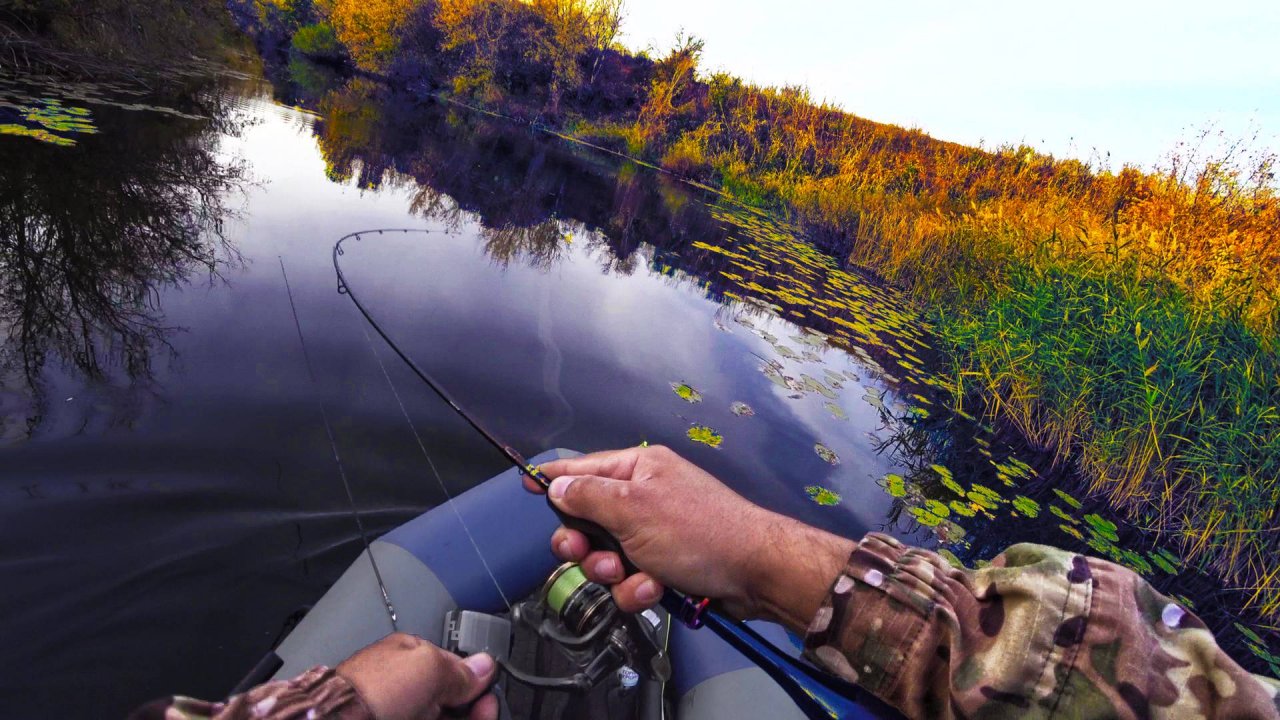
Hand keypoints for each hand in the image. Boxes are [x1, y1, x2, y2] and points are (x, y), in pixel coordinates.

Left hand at [336, 633, 498, 719]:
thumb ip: (460, 670)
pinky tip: (468, 719)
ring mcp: (405, 711)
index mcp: (409, 655)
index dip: (475, 678)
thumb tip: (485, 666)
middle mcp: (407, 686)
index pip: (453, 665)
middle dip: (474, 702)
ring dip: (469, 716)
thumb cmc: (374, 690)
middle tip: (486, 709)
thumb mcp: (429, 667)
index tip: (489, 691)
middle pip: (452, 695)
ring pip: (446, 715)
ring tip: (481, 715)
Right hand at [525, 446, 853, 627]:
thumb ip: (588, 496)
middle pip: (586, 520)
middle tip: (584, 553)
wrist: (754, 572)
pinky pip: (630, 580)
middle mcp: (643, 497)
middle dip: (583, 544)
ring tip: (632, 576)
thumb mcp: (634, 508)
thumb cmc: (699, 531)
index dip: (553, 478)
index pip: (582, 468)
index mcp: (637, 470)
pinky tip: (654, 590)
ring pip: (605, 556)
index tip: (525, 484)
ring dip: (612, 573)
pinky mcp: (664, 566)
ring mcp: (654, 533)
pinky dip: (637, 589)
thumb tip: (555, 486)